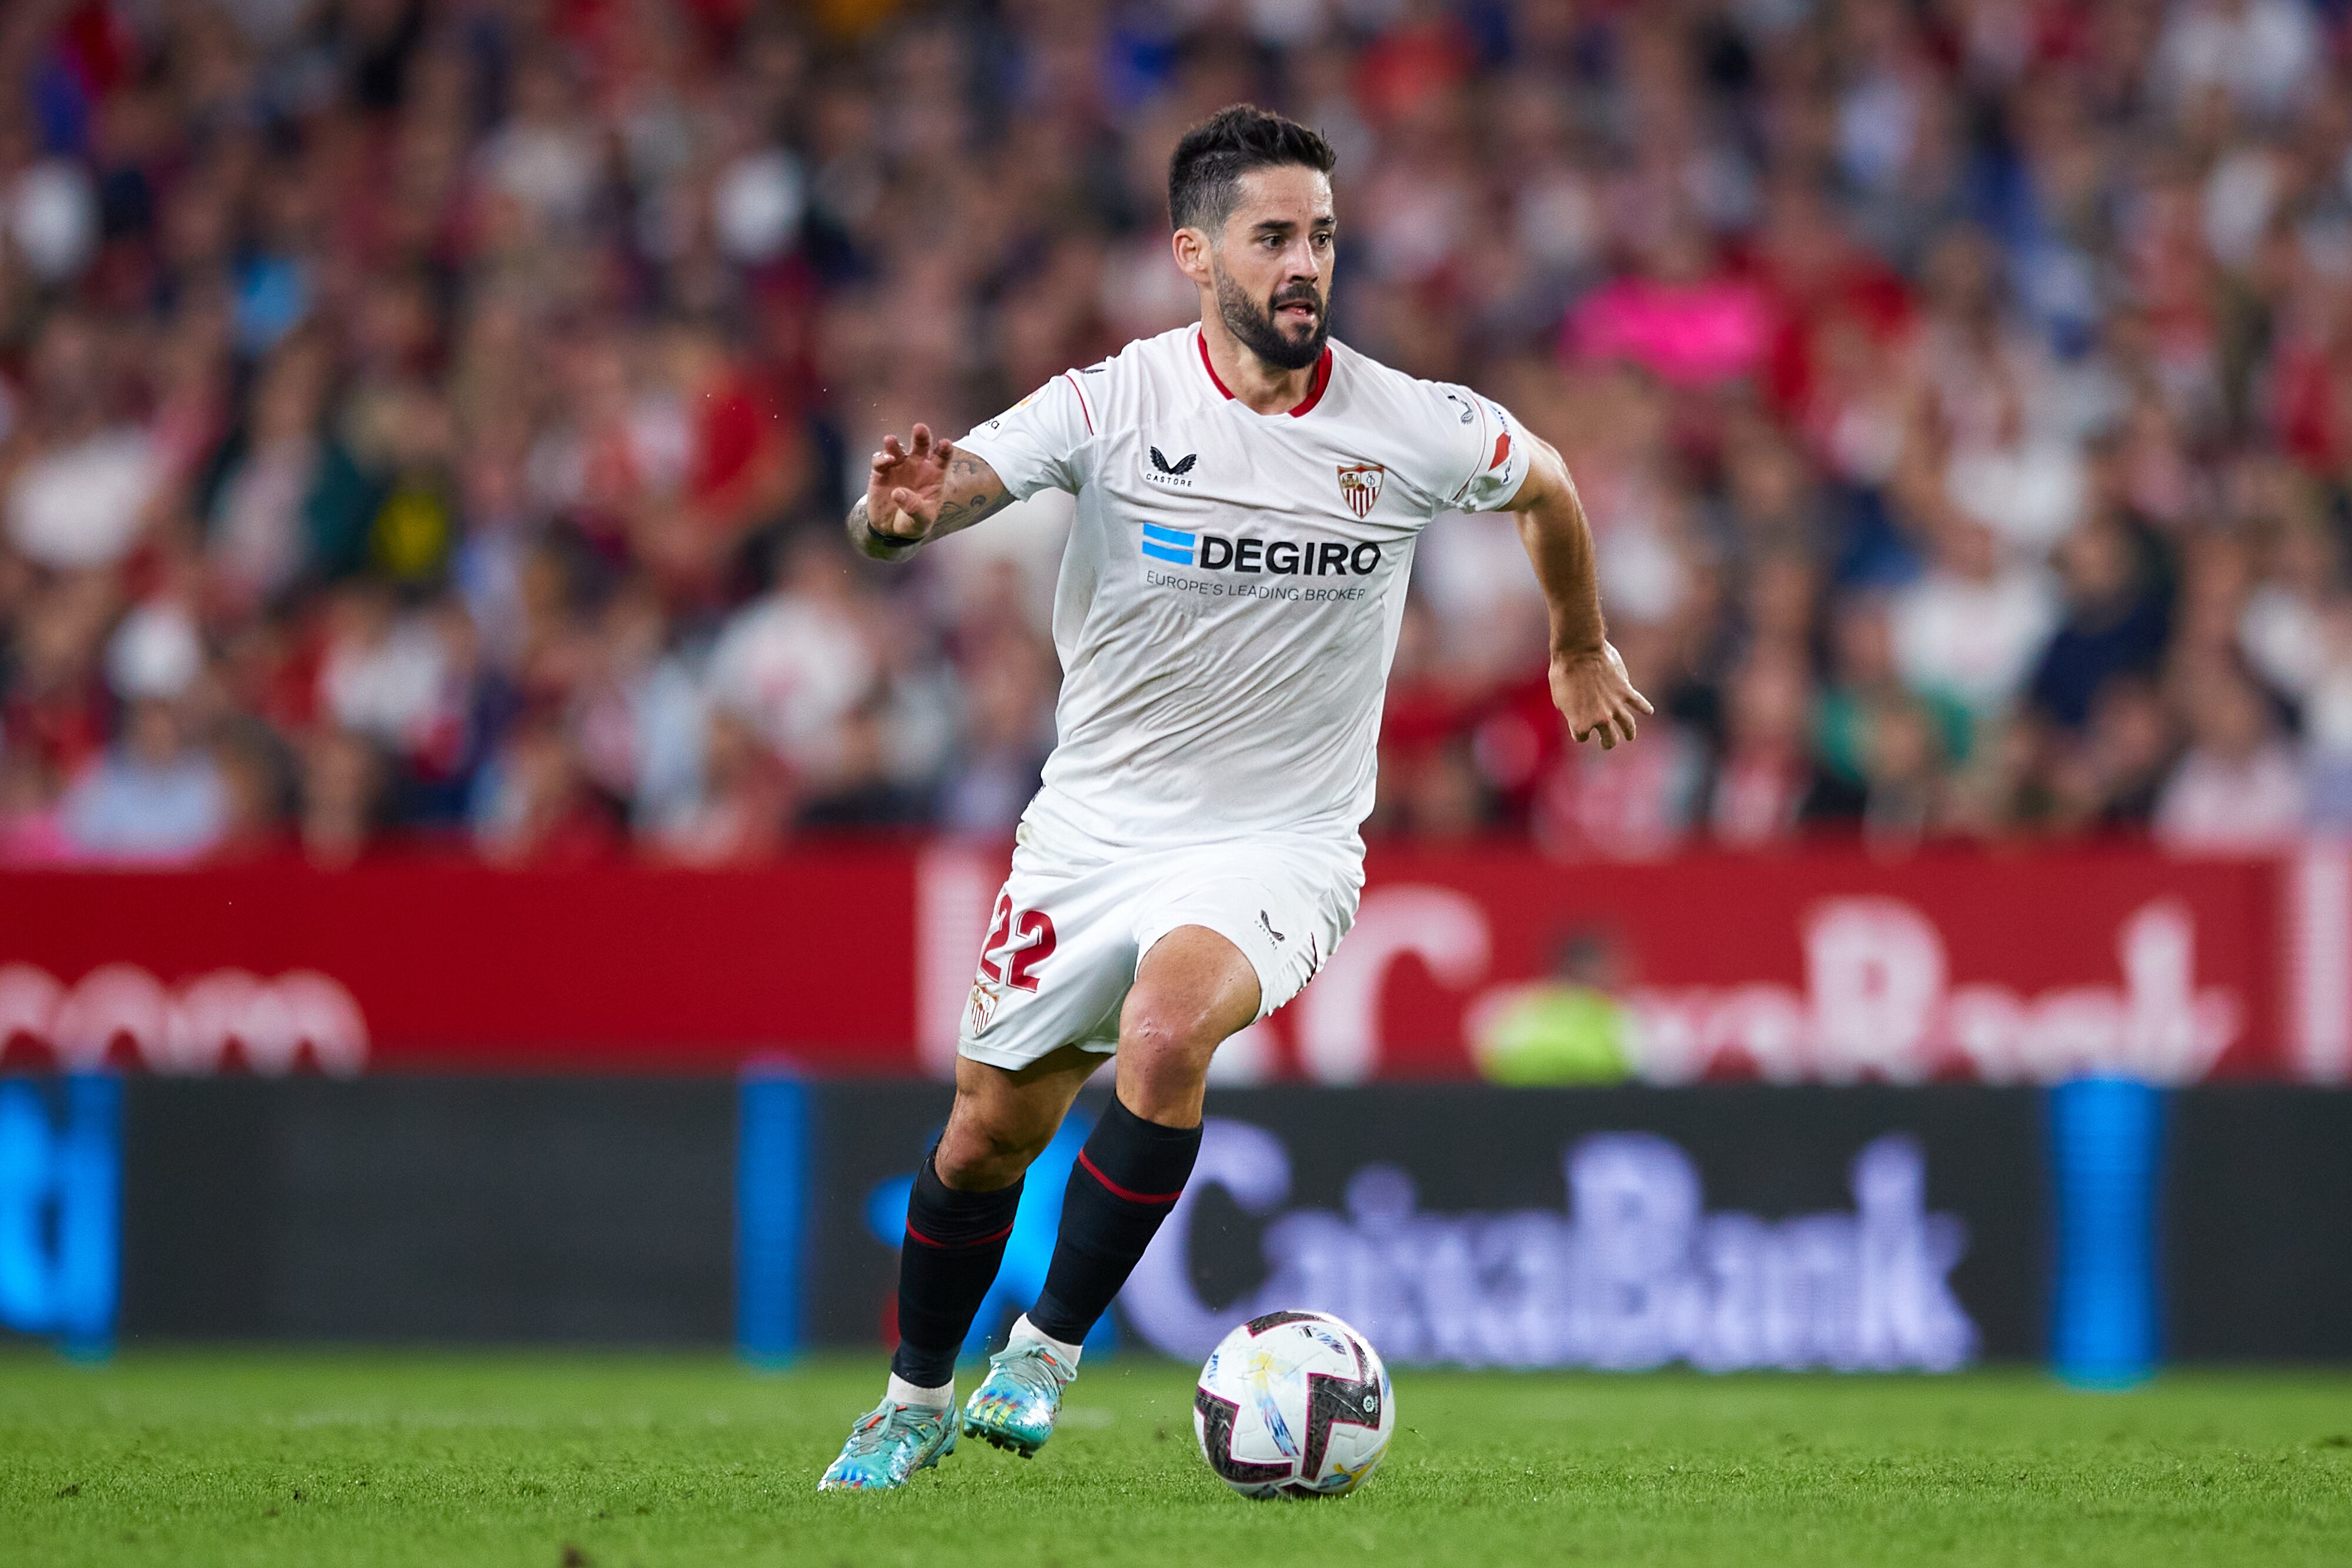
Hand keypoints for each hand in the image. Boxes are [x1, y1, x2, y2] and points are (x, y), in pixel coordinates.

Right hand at [866, 423, 955, 542]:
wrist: (892, 529)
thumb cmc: (913, 522)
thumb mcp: (920, 521)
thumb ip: (914, 508)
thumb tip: (898, 493)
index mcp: (934, 475)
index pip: (942, 457)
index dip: (944, 449)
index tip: (945, 443)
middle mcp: (917, 466)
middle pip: (921, 445)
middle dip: (921, 436)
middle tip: (919, 428)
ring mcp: (899, 467)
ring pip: (898, 449)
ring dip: (894, 444)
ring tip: (891, 441)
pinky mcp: (881, 472)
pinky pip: (880, 460)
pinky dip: (881, 458)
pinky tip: (884, 461)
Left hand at [1549, 641, 1652, 750]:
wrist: (1578, 652)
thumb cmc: (1563, 672)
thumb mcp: (1559, 698)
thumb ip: (1571, 711)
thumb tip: (1579, 712)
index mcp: (1580, 724)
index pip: (1582, 737)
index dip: (1581, 733)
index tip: (1580, 728)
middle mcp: (1600, 719)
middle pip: (1609, 739)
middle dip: (1608, 742)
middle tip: (1606, 743)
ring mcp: (1615, 706)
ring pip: (1628, 726)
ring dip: (1630, 733)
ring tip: (1630, 736)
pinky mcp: (1625, 691)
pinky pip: (1639, 703)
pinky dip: (1645, 707)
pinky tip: (1649, 711)